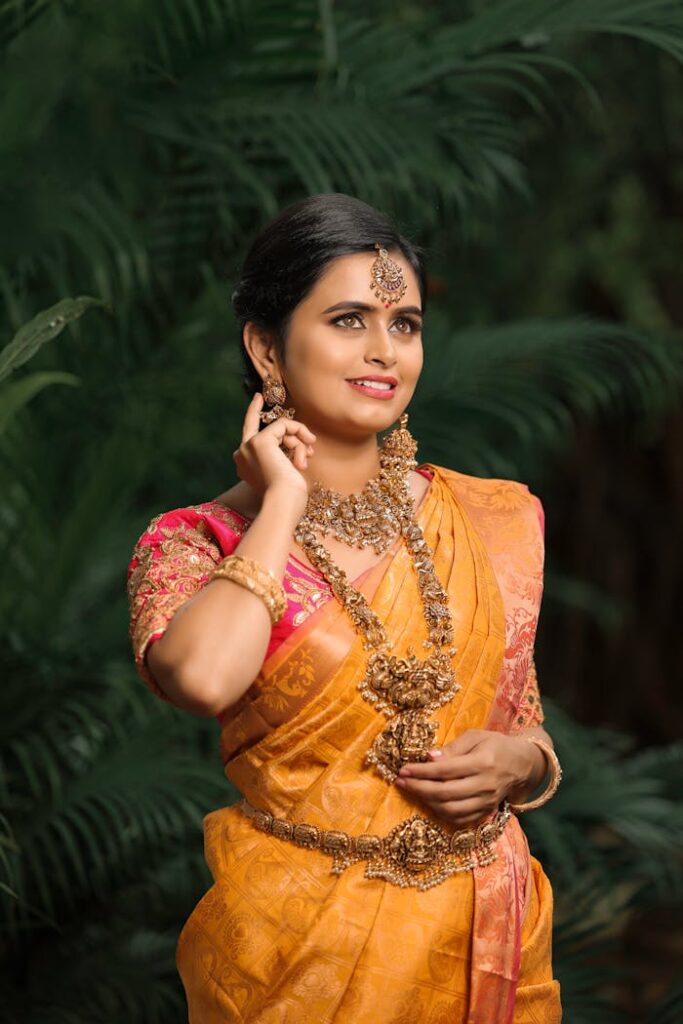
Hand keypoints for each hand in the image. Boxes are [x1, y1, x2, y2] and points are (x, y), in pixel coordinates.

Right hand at [233, 393, 315, 499]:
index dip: (252, 413)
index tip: (258, 397)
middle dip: (276, 422)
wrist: (283, 501)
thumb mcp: (285, 474)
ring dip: (299, 444)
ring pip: (280, 430)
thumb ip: (284, 457)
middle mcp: (241, 454)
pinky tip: (305, 453)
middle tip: (292, 425)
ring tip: (305, 461)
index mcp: (244, 465)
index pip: (248, 434)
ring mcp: (249, 446)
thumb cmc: (287, 496)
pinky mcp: (260, 441)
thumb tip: (304, 445)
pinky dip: (299, 435)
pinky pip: (284, 425)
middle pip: (260, 427)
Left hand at [395, 729, 544, 827]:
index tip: (403, 769)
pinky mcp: (486, 811)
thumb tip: (429, 757)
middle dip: (418, 788)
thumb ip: (453, 747)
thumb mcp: (476, 736)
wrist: (521, 763)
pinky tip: (429, 802)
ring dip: (426, 802)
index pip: (445, 770)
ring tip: (411, 790)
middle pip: (445, 793)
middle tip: (401, 781)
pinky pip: (460, 819)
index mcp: (482, 762)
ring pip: (450, 810)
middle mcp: (484, 785)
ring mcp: (486, 802)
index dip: (421, 771)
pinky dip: (441, 813)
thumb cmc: (495, 744)